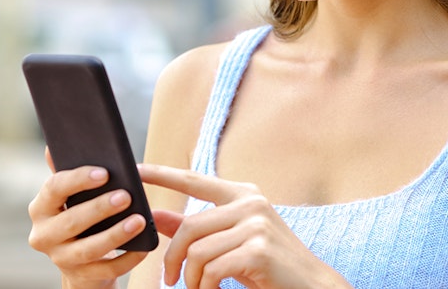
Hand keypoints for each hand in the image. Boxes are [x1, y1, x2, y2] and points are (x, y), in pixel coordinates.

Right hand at [28, 149, 150, 288]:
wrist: (80, 261)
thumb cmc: (79, 214)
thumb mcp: (70, 195)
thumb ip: (65, 171)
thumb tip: (52, 147)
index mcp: (40, 208)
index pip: (54, 189)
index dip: (78, 180)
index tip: (104, 173)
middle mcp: (44, 235)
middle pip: (71, 221)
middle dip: (99, 208)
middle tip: (126, 196)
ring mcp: (61, 259)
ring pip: (89, 249)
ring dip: (115, 234)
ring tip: (139, 220)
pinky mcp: (81, 277)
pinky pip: (107, 270)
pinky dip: (127, 258)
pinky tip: (144, 246)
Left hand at [139, 163, 350, 288]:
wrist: (311, 286)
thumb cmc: (268, 266)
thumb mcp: (229, 243)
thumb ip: (195, 229)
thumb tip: (157, 217)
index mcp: (243, 195)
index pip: (193, 180)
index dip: (162, 174)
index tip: (136, 170)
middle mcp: (250, 202)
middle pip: (189, 226)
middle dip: (173, 257)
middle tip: (170, 280)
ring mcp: (257, 224)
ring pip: (198, 251)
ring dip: (191, 279)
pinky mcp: (258, 249)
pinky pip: (213, 269)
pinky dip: (206, 288)